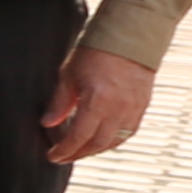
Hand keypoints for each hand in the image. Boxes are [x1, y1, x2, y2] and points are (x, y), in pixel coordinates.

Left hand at [41, 45, 158, 164]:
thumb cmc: (98, 50)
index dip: (64, 150)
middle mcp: (118, 109)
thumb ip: (60, 102)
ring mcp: (133, 109)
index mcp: (98, 101)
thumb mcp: (69, 75)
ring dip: (96, 150)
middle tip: (64, 156)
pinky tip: (103, 140)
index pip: (79, 136)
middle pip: (97, 144)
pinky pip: (129, 132)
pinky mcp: (143, 106)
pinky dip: (114, 140)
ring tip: (81, 151)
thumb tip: (48, 123)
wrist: (130, 36)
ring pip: (114, 141)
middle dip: (78, 154)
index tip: (53, 156)